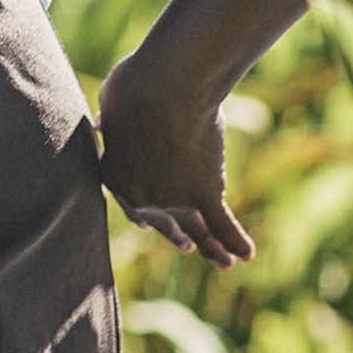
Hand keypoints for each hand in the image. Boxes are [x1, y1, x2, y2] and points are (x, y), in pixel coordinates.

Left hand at [96, 43, 253, 270]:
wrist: (163, 90)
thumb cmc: (133, 88)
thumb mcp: (112, 106)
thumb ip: (113, 123)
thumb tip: (104, 122)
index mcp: (115, 175)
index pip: (131, 199)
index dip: (142, 209)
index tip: (147, 221)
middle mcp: (143, 197)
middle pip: (163, 221)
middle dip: (176, 234)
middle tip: (186, 246)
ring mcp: (175, 198)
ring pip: (198, 229)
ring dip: (211, 248)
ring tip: (224, 263)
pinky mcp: (204, 191)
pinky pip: (223, 223)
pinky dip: (236, 239)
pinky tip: (247, 254)